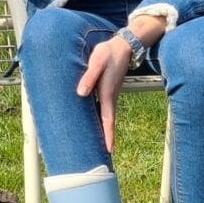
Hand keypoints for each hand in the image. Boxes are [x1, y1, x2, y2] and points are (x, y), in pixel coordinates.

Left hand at [77, 37, 132, 152]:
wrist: (122, 46)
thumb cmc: (108, 53)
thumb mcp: (97, 62)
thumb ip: (89, 76)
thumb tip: (81, 93)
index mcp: (107, 93)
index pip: (108, 119)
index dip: (108, 136)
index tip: (109, 152)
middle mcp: (110, 97)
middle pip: (108, 122)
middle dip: (106, 139)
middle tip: (104, 156)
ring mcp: (110, 95)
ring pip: (106, 116)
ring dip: (104, 130)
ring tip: (98, 145)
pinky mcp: (107, 90)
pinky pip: (104, 109)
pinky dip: (101, 119)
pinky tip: (95, 122)